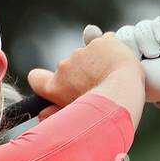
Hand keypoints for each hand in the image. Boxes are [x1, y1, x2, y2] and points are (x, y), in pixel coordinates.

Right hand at [26, 31, 142, 118]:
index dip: (42, 80)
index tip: (55, 84)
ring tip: (111, 76)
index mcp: (55, 86)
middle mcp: (64, 67)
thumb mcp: (74, 118)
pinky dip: (110, 49)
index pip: (36, 78)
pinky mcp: (100, 42)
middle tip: (97, 86)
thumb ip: (54, 115)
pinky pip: (104, 42)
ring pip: (88, 54)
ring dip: (96, 61)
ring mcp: (81, 52)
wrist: (123, 94)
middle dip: (80, 73)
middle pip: (69, 68)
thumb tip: (42, 115)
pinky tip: (118, 61)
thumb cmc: (100, 111)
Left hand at [85, 17, 159, 117]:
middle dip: (132, 43)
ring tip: (154, 53)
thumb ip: (103, 57)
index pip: (115, 41)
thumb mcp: (127, 74)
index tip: (121, 50)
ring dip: (146, 39)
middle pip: (127, 33)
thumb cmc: (159, 85)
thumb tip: (87, 32)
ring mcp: (158, 40)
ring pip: (142, 27)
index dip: (117, 43)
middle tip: (141, 55)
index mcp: (129, 60)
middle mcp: (143, 48)